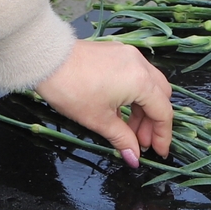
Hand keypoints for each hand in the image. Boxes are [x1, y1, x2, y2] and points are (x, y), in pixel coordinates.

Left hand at [35, 38, 173, 167]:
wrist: (47, 60)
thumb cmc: (73, 90)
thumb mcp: (99, 120)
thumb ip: (122, 139)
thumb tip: (134, 158)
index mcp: (140, 80)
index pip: (163, 111)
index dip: (163, 135)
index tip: (159, 152)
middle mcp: (139, 63)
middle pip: (160, 96)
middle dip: (153, 122)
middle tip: (141, 142)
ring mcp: (128, 54)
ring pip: (148, 85)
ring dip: (143, 109)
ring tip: (128, 130)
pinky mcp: (116, 51)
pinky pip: (135, 75)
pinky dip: (133, 94)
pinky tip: (120, 112)